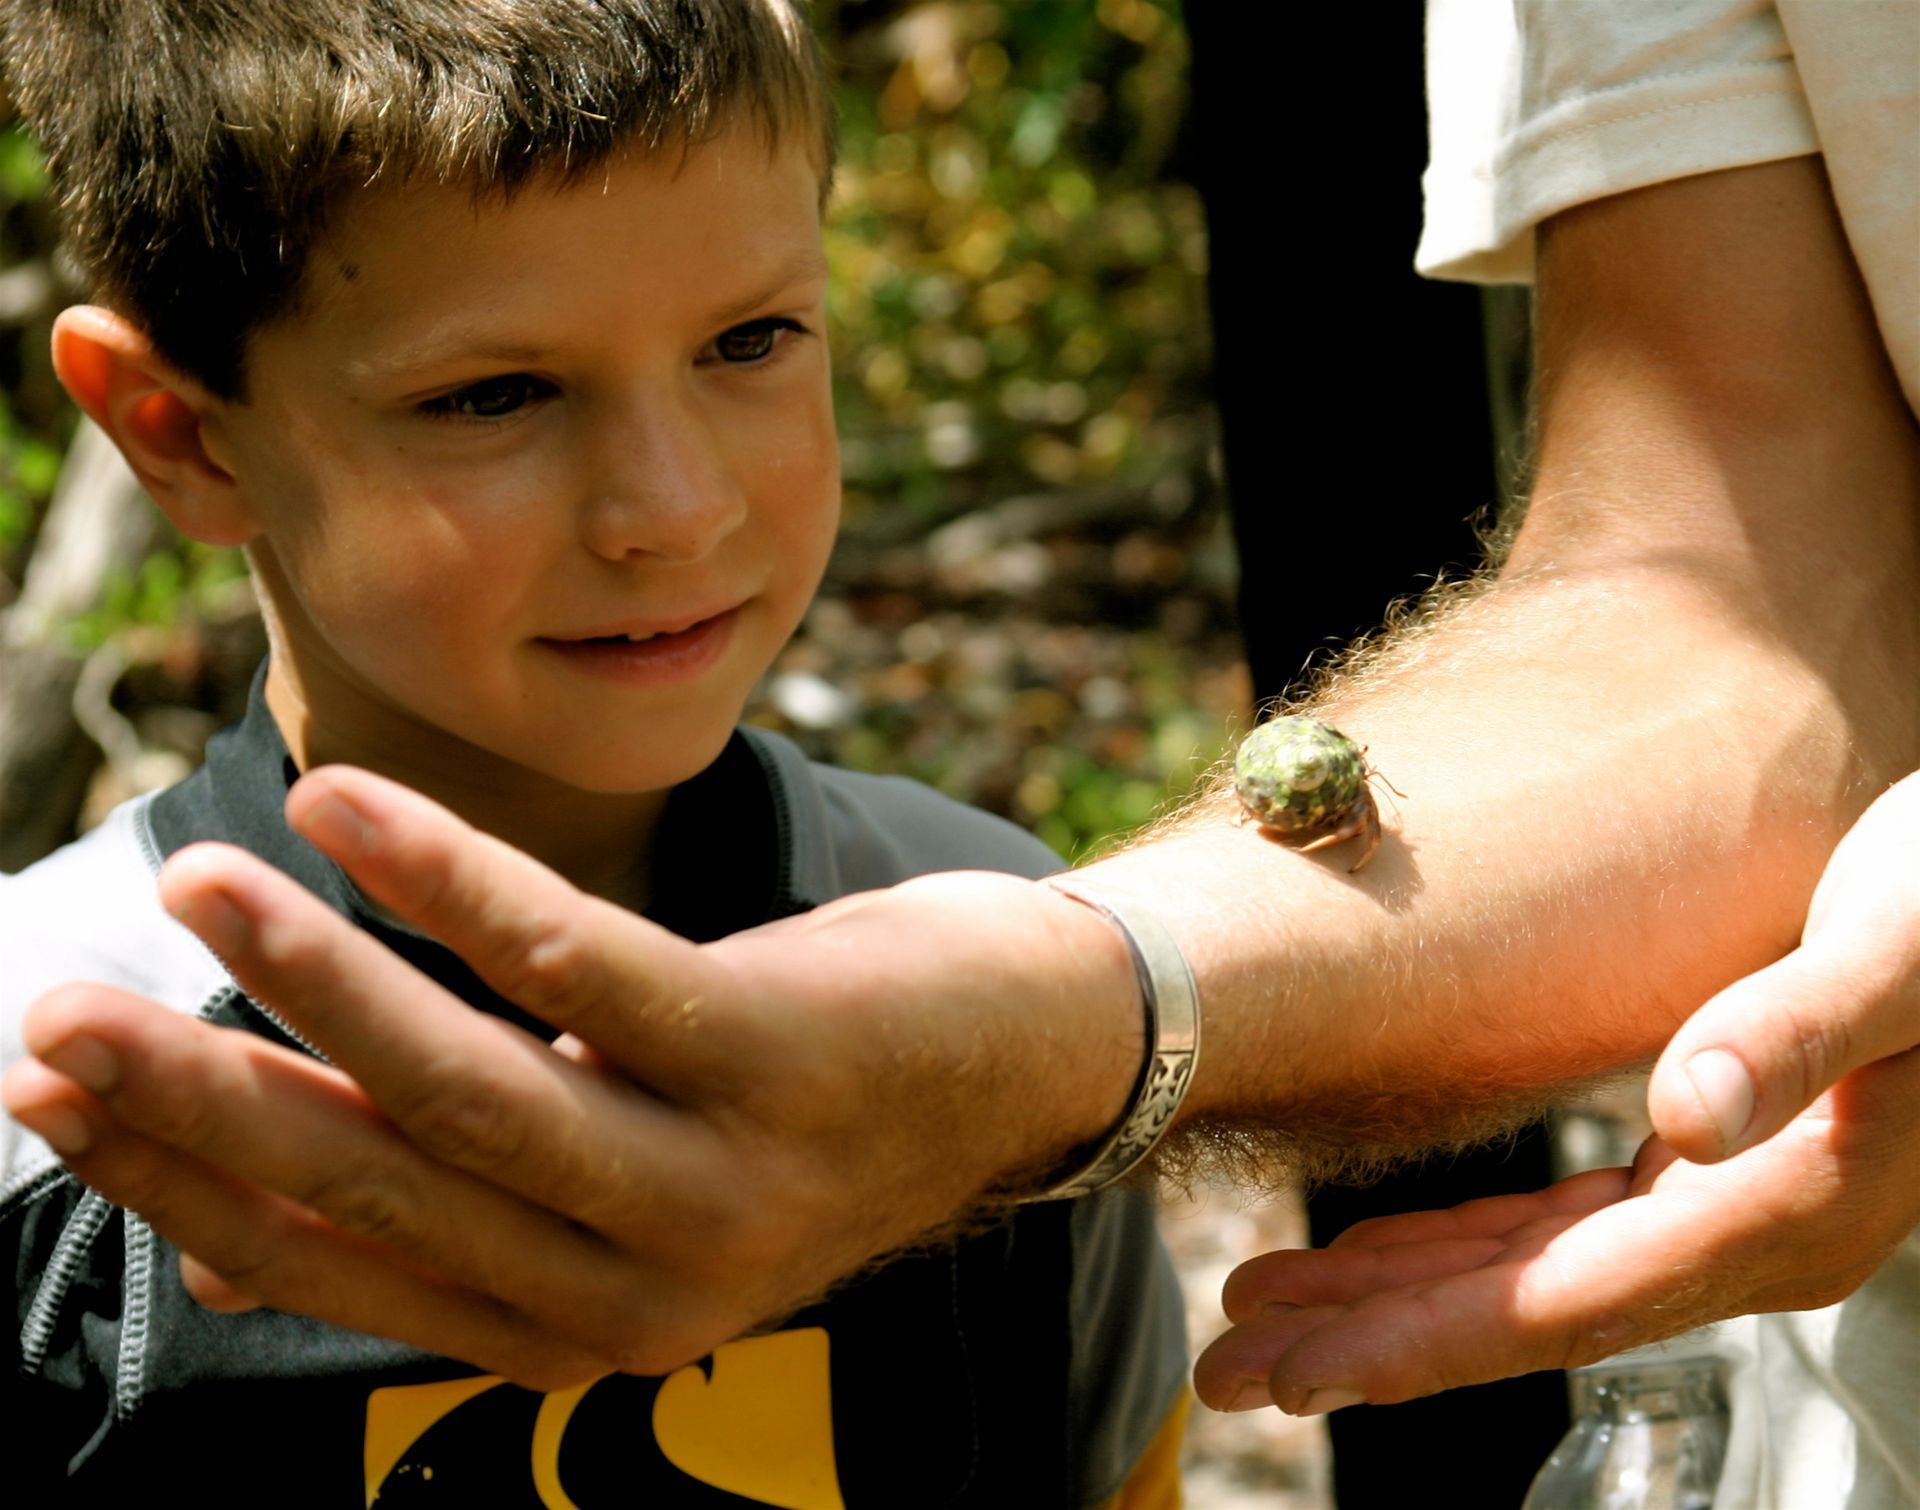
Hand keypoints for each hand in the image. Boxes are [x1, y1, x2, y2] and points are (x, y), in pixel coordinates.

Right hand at [2, 766, 1137, 1388]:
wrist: (1028, 1057)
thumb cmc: (786, 1102)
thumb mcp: (614, 1172)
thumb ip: (458, 1200)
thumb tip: (235, 1221)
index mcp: (575, 1323)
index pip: (339, 1265)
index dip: (184, 1185)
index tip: (55, 1097)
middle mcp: (641, 1283)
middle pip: (382, 1185)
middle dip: (206, 1101)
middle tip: (62, 1011)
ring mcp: (716, 1175)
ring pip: (469, 1087)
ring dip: (313, 982)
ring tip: (198, 883)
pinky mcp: (773, 1051)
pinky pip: (580, 962)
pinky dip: (448, 880)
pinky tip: (346, 809)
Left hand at [1193, 771, 1919, 1414]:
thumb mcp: (1895, 954)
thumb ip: (1792, 1038)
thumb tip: (1685, 1119)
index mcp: (1783, 1207)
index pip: (1563, 1303)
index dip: (1424, 1342)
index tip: (1300, 1373)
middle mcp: (1750, 1235)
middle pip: (1525, 1313)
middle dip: (1371, 1342)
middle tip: (1231, 1364)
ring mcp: (1728, 1209)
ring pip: (1530, 1278)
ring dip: (1397, 1297)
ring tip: (1271, 1309)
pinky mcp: (1709, 1167)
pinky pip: (1563, 1233)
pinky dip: (1465, 1248)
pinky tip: (1383, 1255)